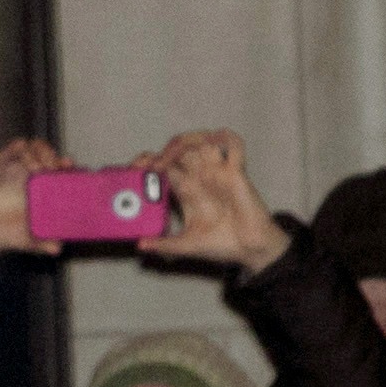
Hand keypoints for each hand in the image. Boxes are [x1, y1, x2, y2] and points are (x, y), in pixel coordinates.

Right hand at [0, 138, 71, 279]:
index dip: (65, 167)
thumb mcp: (20, 241)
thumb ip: (39, 243)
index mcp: (37, 192)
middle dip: (52, 157)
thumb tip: (58, 249)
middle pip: (47, 155)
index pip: (57, 172)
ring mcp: (10, 170)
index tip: (69, 168)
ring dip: (37, 153)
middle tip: (52, 168)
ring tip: (36, 168)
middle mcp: (26, 178)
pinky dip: (15, 147)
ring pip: (31, 148)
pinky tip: (20, 146)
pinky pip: (7, 152)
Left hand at [135, 129, 290, 273]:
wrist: (248, 249)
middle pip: (180, 150)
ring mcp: (217, 172)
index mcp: (185, 190)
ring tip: (171, 156)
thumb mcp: (185, 246)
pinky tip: (211, 141)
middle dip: (164, 153)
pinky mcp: (236, 172)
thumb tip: (140, 245)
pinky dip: (224, 137)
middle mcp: (199, 177)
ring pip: (201, 141)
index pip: (164, 167)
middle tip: (152, 165)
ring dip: (186, 142)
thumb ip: (163, 244)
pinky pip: (233, 145)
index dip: (150, 164)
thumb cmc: (220, 244)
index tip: (137, 172)